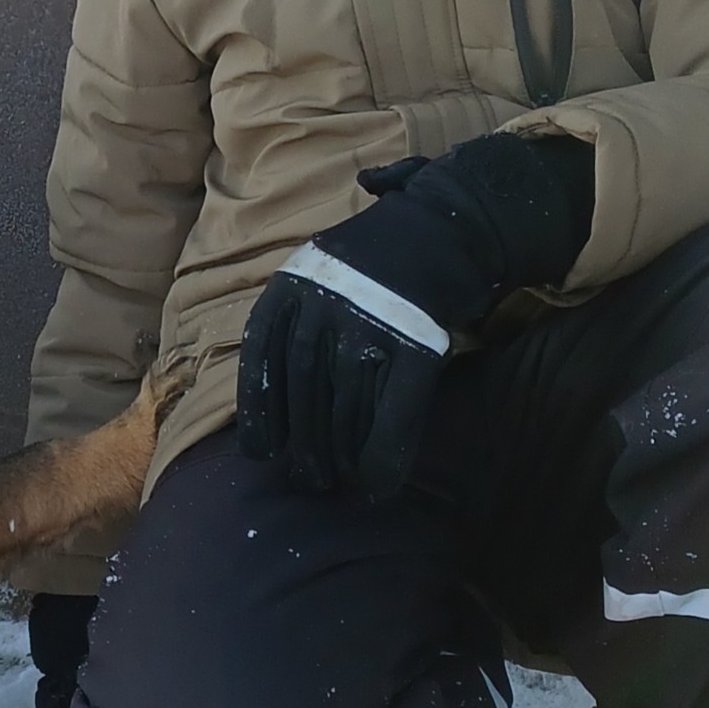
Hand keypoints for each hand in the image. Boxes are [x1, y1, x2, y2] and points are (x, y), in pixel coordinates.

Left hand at [236, 133, 594, 497]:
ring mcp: (371, 323)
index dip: (260, 412)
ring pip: (346, 407)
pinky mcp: (418, 345)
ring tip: (338, 481)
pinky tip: (378, 482)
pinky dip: (385, 453)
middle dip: (305, 443)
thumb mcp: (320, 276)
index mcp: (292, 286)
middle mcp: (324, 304)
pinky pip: (394, 412)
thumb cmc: (376, 261)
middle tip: (308, 479)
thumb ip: (293, 322)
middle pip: (304, 390)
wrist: (448, 225)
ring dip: (341, 454)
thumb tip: (272, 398)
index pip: (262, 359)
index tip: (260, 451)